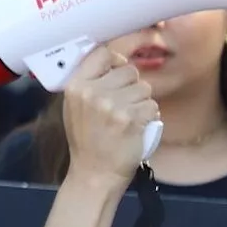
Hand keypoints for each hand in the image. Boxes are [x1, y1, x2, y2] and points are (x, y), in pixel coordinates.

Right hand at [62, 46, 159, 187]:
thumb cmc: (87, 141)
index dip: (116, 61)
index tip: (118, 72)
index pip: (102, 53)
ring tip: (130, 117)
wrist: (95, 172)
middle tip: (124, 104)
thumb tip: (112, 59)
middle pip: (129, 71)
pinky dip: (149, 116)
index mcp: (76, 86)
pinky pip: (152, 105)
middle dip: (132, 86)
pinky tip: (138, 127)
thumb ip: (89, 83)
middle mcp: (92, 92)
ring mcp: (112, 105)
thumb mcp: (74, 107)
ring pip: (144, 88)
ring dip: (142, 101)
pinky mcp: (130, 118)